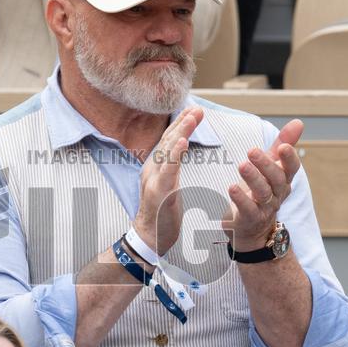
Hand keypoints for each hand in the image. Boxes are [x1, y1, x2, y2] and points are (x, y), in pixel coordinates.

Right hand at [133, 107, 203, 256]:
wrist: (149, 237)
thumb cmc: (161, 213)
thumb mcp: (168, 185)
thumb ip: (172, 167)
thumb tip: (181, 149)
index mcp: (155, 167)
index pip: (168, 140)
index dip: (180, 124)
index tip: (193, 110)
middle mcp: (152, 169)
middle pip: (168, 140)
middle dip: (183, 122)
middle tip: (198, 109)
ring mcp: (154, 180)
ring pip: (167, 150)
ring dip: (180, 131)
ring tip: (192, 117)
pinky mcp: (159, 192)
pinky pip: (168, 170)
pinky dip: (175, 154)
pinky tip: (182, 141)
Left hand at [221, 119, 302, 250]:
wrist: (252, 228)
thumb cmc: (261, 191)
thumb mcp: (271, 167)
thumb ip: (282, 145)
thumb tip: (299, 122)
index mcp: (283, 180)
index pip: (291, 169)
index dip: (289, 158)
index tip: (283, 147)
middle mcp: (277, 194)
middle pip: (276, 179)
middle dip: (266, 165)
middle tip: (252, 151)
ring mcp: (264, 208)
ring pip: (263, 193)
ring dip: (253, 178)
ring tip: (242, 165)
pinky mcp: (249, 219)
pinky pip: (247, 209)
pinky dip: (240, 198)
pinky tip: (232, 188)